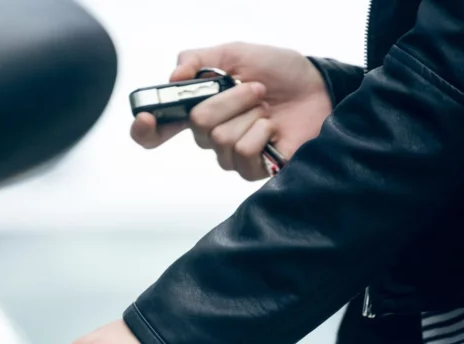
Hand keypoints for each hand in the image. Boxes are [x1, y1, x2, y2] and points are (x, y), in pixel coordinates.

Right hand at [130, 42, 331, 180]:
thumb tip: (173, 75)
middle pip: (198, 125)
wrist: (318, 87)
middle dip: (229, 100)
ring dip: (249, 113)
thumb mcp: (236, 53)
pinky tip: (274, 129)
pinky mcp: (253, 170)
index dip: (145, 130)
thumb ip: (198, 59)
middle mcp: (211, 136)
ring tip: (267, 107)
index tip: (146, 118)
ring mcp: (231, 155)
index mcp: (200, 109)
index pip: (158, 131)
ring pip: (220, 139)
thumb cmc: (280, 72)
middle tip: (253, 89)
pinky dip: (261, 133)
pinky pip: (242, 154)